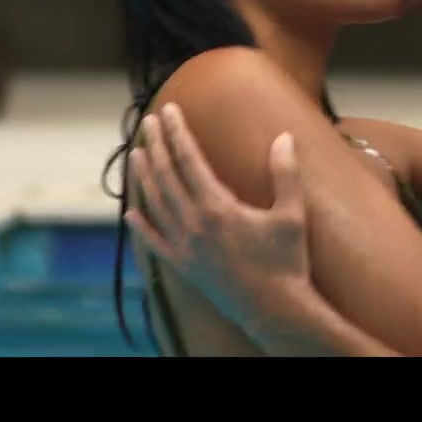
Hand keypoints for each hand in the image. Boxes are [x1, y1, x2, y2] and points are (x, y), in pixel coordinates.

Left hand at [125, 104, 316, 347]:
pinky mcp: (185, 267)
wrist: (275, 311)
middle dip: (156, 145)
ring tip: (135, 155)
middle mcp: (194, 225)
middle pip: (167, 176)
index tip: (169, 110)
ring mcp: (186, 247)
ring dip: (144, 177)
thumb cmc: (286, 263)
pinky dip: (143, 227)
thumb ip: (285, 173)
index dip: (178, 133)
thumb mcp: (291, 214)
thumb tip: (284, 138)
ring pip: (157, 205)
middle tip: (148, 122)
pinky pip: (156, 243)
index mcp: (217, 207)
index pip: (189, 160)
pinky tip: (130, 215)